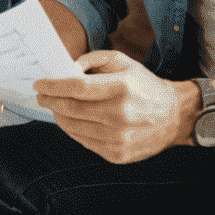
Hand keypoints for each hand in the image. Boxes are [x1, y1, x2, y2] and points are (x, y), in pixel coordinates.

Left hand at [33, 49, 193, 162]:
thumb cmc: (145, 86)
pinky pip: (84, 142)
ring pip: (73, 128)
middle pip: (71, 109)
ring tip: (54, 107)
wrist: (174, 116)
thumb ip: (93, 60)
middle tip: (41, 95)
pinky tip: (70, 121)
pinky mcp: (117, 154)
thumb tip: (67, 68)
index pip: (76, 88)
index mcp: (121, 88)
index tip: (40, 84)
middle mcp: (119, 115)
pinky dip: (72, 130)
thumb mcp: (123, 61)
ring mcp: (118, 138)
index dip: (53, 86)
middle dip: (50, 101)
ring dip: (58, 116)